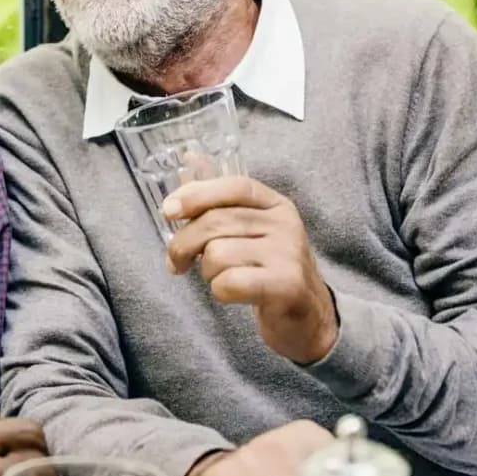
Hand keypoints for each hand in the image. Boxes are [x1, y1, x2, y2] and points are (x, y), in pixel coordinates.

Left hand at [164, 176, 338, 363]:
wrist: (308, 316)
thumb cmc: (267, 268)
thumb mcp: (249, 229)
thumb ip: (219, 199)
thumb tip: (188, 159)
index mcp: (275, 204)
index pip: (234, 186)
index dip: (197, 194)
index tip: (168, 210)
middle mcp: (285, 224)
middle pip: (215, 223)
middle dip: (183, 245)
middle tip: (176, 263)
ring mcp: (288, 254)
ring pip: (217, 254)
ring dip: (207, 272)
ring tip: (220, 278)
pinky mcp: (285, 285)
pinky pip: (229, 282)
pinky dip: (220, 291)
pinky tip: (231, 292)